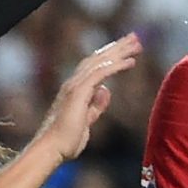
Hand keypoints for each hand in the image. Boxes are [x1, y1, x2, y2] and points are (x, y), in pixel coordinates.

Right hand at [35, 34, 141, 162]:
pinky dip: (116, 65)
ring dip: (119, 51)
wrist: (51, 149)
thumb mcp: (86, 121)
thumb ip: (95, 106)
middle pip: (98, 58)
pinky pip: (100, 73)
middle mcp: (73, 83)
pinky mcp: (78, 92)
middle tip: (134, 37)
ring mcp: (74, 86)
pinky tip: (130, 62)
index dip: (110, 56)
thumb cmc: (65, 141)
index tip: (126, 50)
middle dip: (117, 47)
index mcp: (74, 89)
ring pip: (100, 62)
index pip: (94, 66)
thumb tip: (106, 91)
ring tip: (136, 44)